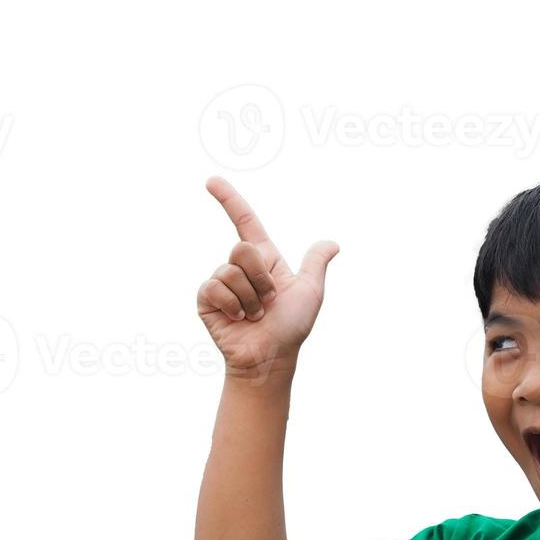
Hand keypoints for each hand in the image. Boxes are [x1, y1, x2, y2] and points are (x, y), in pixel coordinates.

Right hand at [197, 177, 339, 377]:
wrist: (271, 357)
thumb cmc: (291, 328)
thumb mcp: (310, 292)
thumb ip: (315, 264)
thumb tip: (332, 244)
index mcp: (264, 259)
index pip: (244, 221)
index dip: (228, 200)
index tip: (211, 181)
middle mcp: (239, 267)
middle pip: (242, 248)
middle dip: (261, 276)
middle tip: (269, 301)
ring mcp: (221, 282)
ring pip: (231, 270)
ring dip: (250, 297)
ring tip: (255, 315)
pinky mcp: (206, 299)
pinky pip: (216, 287)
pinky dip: (233, 304)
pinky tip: (239, 319)